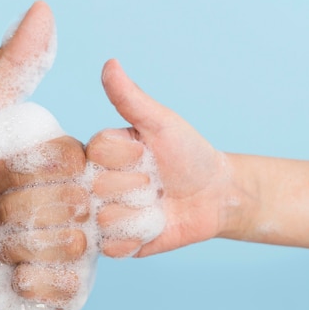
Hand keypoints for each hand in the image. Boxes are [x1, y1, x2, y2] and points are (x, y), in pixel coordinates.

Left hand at [0, 2, 86, 309]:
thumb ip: (9, 72)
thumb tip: (43, 10)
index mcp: (66, 170)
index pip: (76, 165)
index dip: (28, 173)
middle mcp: (77, 209)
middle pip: (75, 209)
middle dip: (18, 213)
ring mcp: (72, 253)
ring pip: (71, 249)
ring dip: (17, 249)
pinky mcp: (61, 295)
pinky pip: (67, 291)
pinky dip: (27, 285)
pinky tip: (4, 277)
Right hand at [86, 59, 231, 257]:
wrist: (214, 195)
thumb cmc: (189, 154)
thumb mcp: (162, 123)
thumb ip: (131, 99)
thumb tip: (110, 64)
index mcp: (100, 152)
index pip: (95, 151)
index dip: (126, 155)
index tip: (146, 153)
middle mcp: (94, 183)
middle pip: (98, 186)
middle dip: (136, 184)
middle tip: (154, 182)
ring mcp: (102, 214)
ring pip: (105, 217)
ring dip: (140, 212)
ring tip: (155, 205)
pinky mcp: (114, 243)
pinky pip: (113, 246)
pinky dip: (139, 236)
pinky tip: (152, 225)